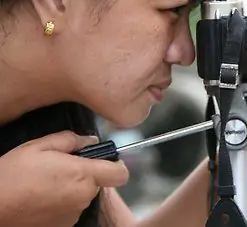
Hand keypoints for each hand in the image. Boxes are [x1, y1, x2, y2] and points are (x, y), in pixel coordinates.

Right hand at [0, 131, 128, 226]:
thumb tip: (91, 141)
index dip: (116, 165)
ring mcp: (74, 214)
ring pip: (84, 196)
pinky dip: (63, 203)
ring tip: (48, 183)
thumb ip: (71, 140)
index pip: (120, 174)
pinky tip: (43, 197)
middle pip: (99, 183)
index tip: (105, 160)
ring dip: (74, 189)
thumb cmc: (14, 173)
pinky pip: (72, 209)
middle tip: (62, 168)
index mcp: (83, 174)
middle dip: (86, 174)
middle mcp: (83, 196)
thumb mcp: (40, 146)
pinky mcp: (64, 226)